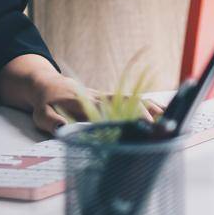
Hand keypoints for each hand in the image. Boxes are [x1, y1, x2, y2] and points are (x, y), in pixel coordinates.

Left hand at [27, 74, 162, 134]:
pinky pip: (133, 99)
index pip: (110, 112)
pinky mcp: (110, 98)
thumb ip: (52, 122)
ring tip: (172, 120)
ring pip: (134, 100)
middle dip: (146, 116)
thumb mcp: (42, 115)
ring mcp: (107, 97)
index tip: (139, 127)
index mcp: (85, 104)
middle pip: (128, 105)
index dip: (124, 119)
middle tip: (162, 129)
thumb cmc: (45, 103)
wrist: (47, 84)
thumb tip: (64, 130)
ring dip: (152, 109)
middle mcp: (100, 98)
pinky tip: (166, 112)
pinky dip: (149, 105)